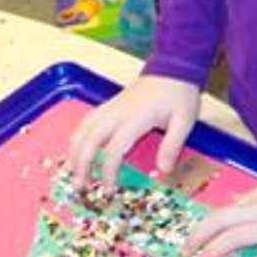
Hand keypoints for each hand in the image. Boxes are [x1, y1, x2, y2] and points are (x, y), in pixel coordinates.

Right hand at [69, 75, 200, 191]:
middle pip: (89, 139)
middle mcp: (117, 112)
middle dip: (81, 164)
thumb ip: (173, 145)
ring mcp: (112, 106)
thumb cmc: (179, 93)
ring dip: (74, 150)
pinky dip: (79, 136)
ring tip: (72, 171)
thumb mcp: (184, 120)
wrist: (174, 65)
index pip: (113, 150)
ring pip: (83, 128)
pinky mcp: (111, 103)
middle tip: (80, 187)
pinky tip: (78, 148)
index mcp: (135, 118)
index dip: (107, 173)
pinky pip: (88, 120)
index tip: (108, 191)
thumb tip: (163, 170)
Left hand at [183, 178, 256, 256]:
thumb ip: (251, 198)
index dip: (202, 226)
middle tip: (186, 252)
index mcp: (255, 200)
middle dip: (199, 238)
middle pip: (220, 224)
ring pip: (234, 240)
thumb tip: (234, 201)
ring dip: (214, 253)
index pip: (221, 213)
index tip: (191, 237)